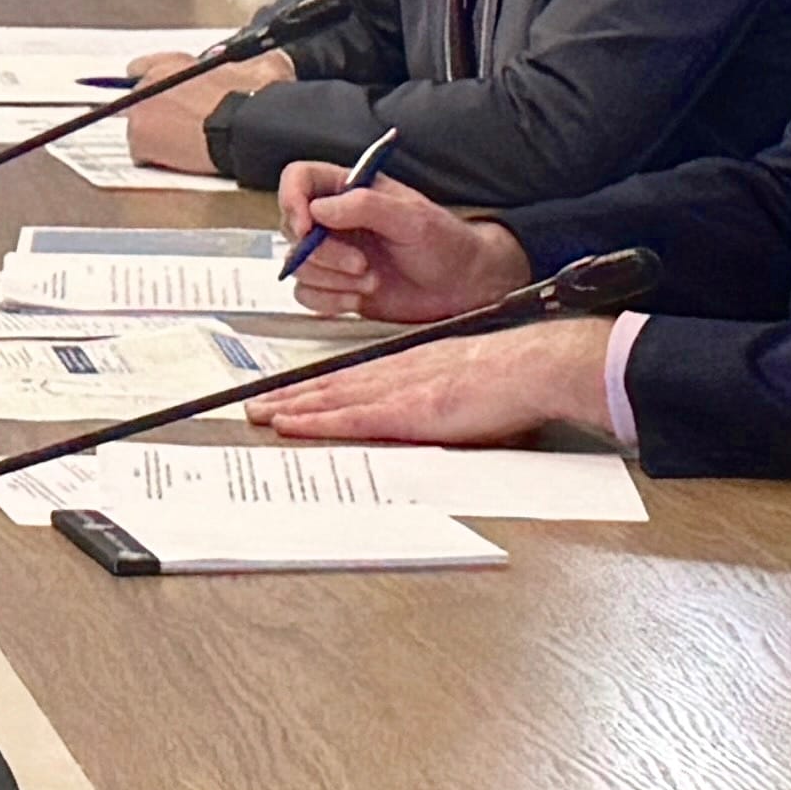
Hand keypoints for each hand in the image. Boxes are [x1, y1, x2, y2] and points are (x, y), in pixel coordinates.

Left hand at [114, 50, 283, 179]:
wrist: (239, 131)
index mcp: (171, 64)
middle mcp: (148, 84)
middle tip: (181, 121)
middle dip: (157, 107)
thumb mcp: (263, 67)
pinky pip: (141, 152)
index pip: (140, 66)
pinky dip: (154, 156)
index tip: (166, 91)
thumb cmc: (250, 98)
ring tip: (181, 142)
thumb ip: (257, 61)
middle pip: (139, 97)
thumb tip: (276, 59)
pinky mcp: (139, 142)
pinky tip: (176, 158)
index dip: (155, 80)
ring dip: (155, 132)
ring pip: (138, 124)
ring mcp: (139, 114)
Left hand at [251, 318, 609, 449]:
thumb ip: (441, 392)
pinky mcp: (410, 411)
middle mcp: (399, 374)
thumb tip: (432, 410)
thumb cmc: (513, 375)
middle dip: (292, 397)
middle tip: (255, 405)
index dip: (318, 387)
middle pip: (334, 385)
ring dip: (293, 409)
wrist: (535, 365)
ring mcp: (401, 391)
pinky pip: (352, 418)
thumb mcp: (466, 378)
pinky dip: (319, 421)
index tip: (289, 394)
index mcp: (414, 366)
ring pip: (334, 399)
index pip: (355, 377)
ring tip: (260, 415)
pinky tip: (293, 424)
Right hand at [278, 174, 531, 325]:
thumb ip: (365, 206)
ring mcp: (333, 254)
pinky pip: (305, 295)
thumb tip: (318, 209)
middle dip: (322, 254)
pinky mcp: (334, 286)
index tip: (308, 227)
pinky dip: (328, 301)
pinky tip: (358, 298)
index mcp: (349, 189)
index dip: (292, 200)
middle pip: (291, 228)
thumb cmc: (446, 243)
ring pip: (297, 266)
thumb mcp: (412, 218)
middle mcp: (335, 220)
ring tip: (370, 280)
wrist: (462, 287)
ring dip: (331, 279)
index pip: (298, 179)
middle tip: (360, 264)